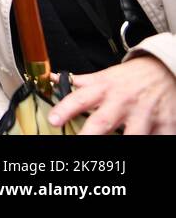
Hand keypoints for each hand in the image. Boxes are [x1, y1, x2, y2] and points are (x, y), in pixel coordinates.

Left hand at [50, 55, 175, 134]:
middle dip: (90, 134)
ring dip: (126, 141)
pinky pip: (158, 138)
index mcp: (104, 89)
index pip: (79, 98)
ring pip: (133, 135)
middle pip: (103, 121)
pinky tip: (147, 140)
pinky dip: (153, 140)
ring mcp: (144, 114)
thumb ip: (80, 82)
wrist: (164, 68)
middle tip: (79, 141)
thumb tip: (52, 78)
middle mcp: (122, 102)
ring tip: (116, 149)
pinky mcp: (165, 123)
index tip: (53, 120)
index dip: (65, 109)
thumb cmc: (131, 77)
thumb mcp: (104, 76)